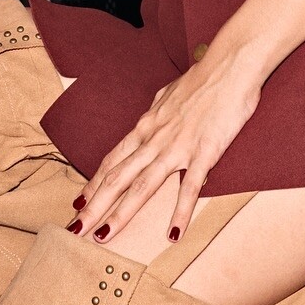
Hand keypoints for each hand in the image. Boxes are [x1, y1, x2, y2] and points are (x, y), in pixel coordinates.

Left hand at [73, 53, 262, 242]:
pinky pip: (189, 188)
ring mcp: (177, 147)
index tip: (79, 203)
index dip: (93, 184)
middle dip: (94, 207)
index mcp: (146, 126)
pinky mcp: (203, 152)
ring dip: (120, 214)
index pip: (113, 160)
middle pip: (117, 178)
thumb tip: (151, 117)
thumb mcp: (169, 94)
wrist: (229, 66)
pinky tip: (172, 235)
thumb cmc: (203, 78)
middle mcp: (154, 139)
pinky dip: (179, 214)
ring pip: (142, 187)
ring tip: (103, 237)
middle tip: (75, 230)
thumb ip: (158, 111)